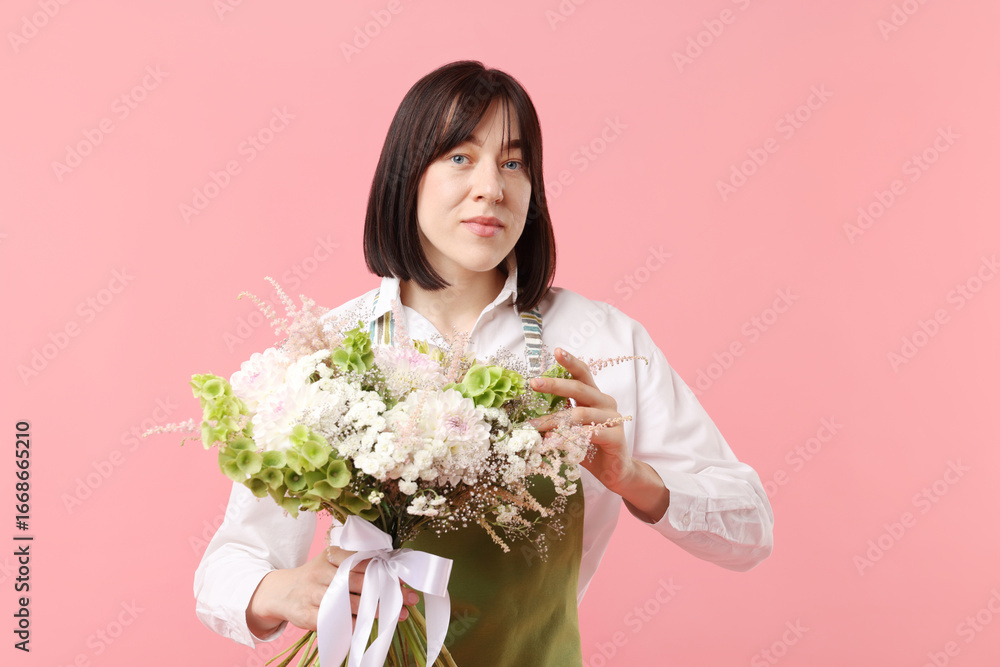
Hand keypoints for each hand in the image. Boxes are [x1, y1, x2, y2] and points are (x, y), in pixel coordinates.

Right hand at [246, 545, 419, 636]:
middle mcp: (320, 572)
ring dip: (376, 610)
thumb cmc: (317, 576)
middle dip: (386, 591)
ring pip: (350, 603)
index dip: (384, 569)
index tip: (404, 579)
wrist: (281, 592)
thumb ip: (356, 561)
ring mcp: (313, 594)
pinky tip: (371, 627)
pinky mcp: (308, 615)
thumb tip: (393, 566)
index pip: (361, 560)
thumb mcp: (331, 561)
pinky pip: (336, 621)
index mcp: (329, 555)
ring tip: (398, 614)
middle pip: (358, 582)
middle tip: (409, 598)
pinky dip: (355, 625)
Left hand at [526, 347, 634, 492]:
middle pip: (580, 388)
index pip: (583, 374)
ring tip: (533, 426)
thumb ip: (557, 418)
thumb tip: (528, 415)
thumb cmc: (590, 448)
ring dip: (554, 419)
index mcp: (594, 397)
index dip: (571, 362)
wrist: (615, 472)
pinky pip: (590, 433)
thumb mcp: (570, 430)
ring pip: (580, 413)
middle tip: (534, 383)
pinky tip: (553, 441)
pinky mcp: (616, 437)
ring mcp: (612, 419)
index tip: (557, 351)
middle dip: (555, 384)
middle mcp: (605, 403)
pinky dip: (569, 437)